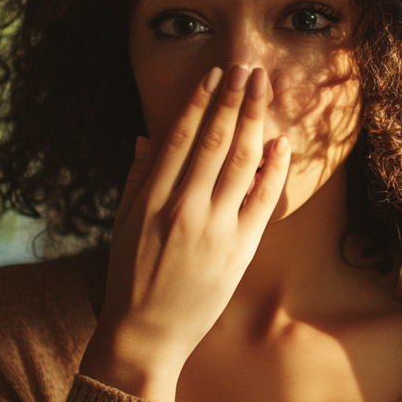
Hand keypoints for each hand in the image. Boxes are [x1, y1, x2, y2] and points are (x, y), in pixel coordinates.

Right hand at [79, 64, 291, 401]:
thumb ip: (137, 177)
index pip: (182, 136)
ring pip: (243, 161)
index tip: (217, 73)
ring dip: (256, 120)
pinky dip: (273, 168)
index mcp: (152, 197)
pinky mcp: (239, 250)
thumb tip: (148, 135)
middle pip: (217, 139)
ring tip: (264, 91)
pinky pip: (263, 200)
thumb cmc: (129, 276)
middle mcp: (184, 207)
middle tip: (249, 68)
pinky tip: (279, 141)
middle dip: (234, 98)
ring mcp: (215, 228)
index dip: (202, 100)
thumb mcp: (122, 222)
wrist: (144, 333)